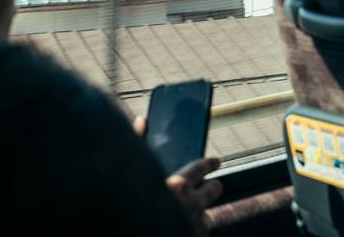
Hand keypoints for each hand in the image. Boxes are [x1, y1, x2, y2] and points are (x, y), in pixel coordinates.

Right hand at [133, 116, 222, 235]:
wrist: (132, 232)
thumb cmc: (128, 203)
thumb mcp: (133, 171)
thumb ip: (138, 144)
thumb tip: (142, 119)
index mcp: (178, 184)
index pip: (202, 167)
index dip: (209, 163)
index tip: (215, 161)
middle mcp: (192, 205)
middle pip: (214, 190)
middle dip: (212, 186)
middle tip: (212, 185)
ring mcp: (195, 226)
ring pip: (208, 216)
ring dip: (202, 212)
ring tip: (196, 212)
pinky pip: (199, 233)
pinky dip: (193, 230)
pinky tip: (183, 227)